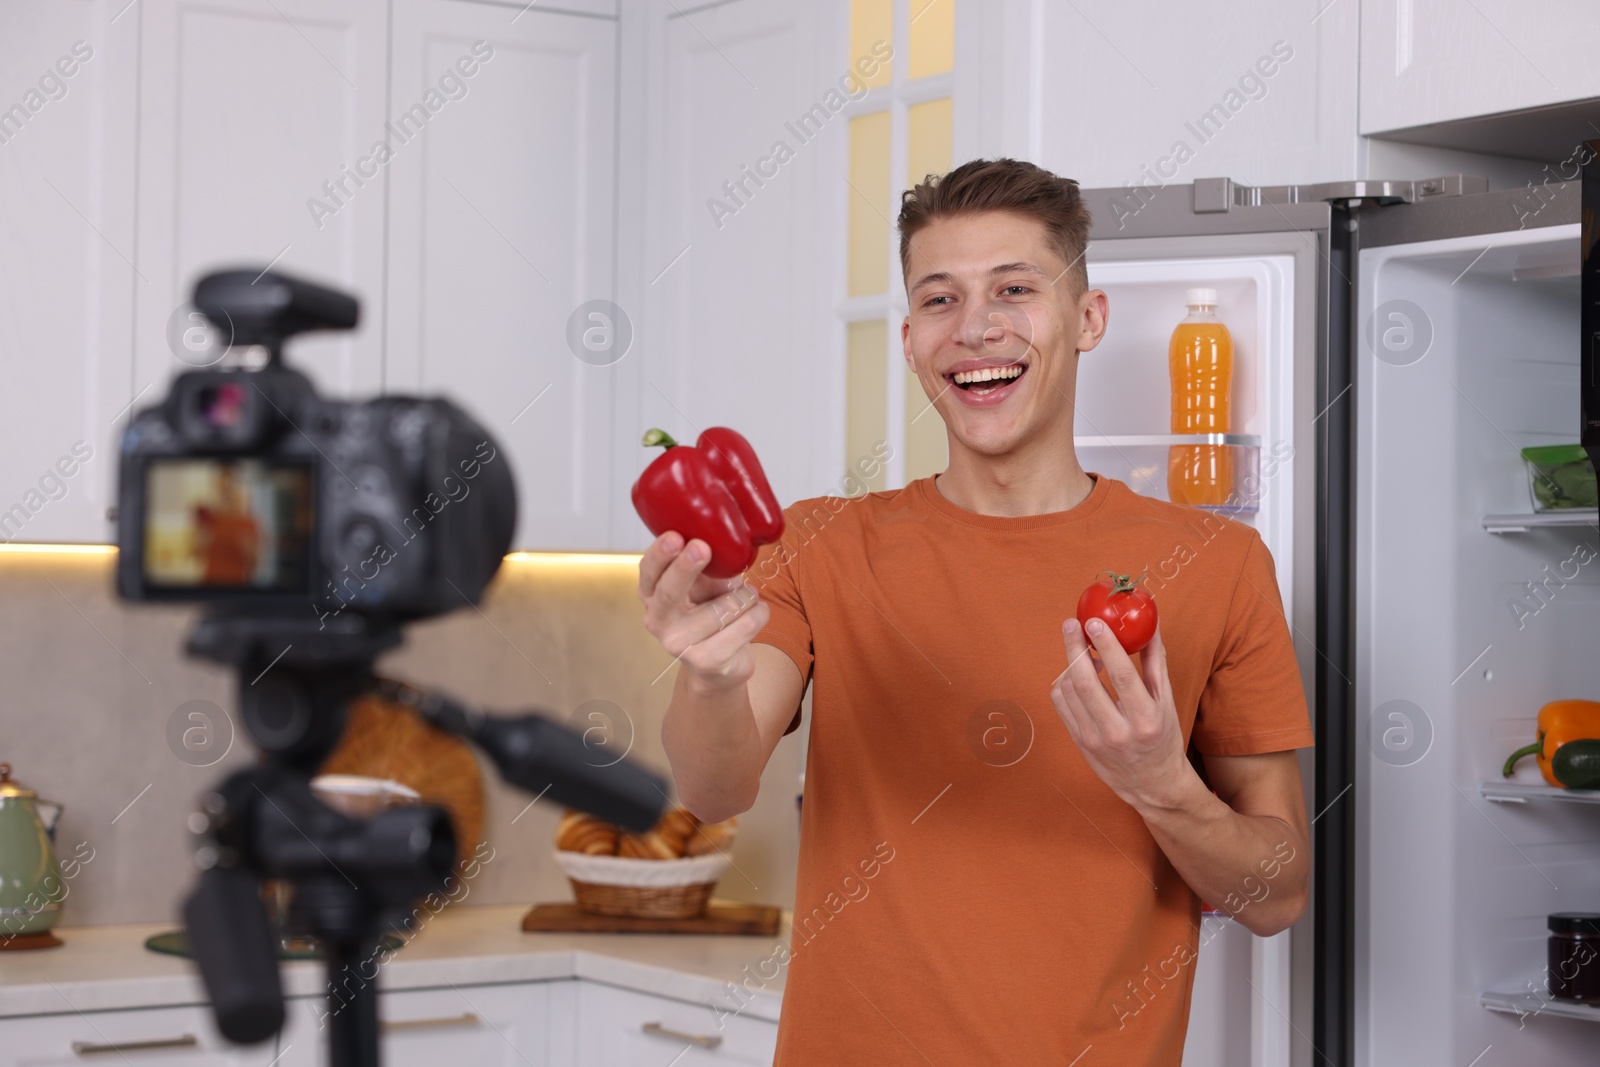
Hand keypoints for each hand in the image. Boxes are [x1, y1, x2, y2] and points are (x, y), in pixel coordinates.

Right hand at [639, 531, 769, 692]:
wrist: (722, 663)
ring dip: (746, 596)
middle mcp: (657, 620)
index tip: (676, 536)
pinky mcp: (705, 661)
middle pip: (669, 591)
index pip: (649, 570)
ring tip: (750, 595)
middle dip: (686, 567)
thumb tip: (714, 544)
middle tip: (701, 548)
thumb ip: (704, 568)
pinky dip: (758, 613)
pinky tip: (758, 611)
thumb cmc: (712, 612)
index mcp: (652, 593)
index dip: (660, 554)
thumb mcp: (706, 585)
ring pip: (722, 608)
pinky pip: (743, 626)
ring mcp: (678, 644)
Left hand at [1049, 617, 1190, 809]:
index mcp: (1145, 719)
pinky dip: (1064, 682)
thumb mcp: (1166, 702)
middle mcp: (1117, 731)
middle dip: (1074, 648)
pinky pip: (1061, 704)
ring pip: (1069, 691)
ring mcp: (1093, 740)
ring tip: (1084, 650)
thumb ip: (1156, 661)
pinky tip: (1078, 674)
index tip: (1094, 621)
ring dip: (1071, 663)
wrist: (1152, 785)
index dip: (1106, 645)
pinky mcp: (1078, 742)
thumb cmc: (1162, 737)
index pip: (1121, 676)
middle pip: (1085, 682)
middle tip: (1072, 624)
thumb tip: (1151, 623)